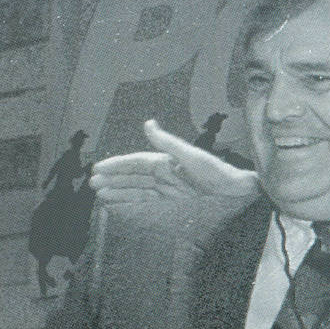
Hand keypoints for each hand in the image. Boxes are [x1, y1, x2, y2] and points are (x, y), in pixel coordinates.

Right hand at [89, 119, 258, 202]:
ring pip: (138, 189)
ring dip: (120, 191)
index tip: (98, 169)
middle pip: (133, 177)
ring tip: (100, 196)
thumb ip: (168, 142)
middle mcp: (165, 173)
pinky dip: (134, 201)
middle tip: (92, 185)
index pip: (136, 163)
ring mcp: (169, 187)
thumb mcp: (192, 156)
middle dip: (113, 180)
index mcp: (166, 161)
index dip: (117, 165)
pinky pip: (149, 200)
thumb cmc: (218, 172)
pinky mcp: (175, 199)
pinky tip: (123, 204)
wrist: (237, 191)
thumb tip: (148, 124)